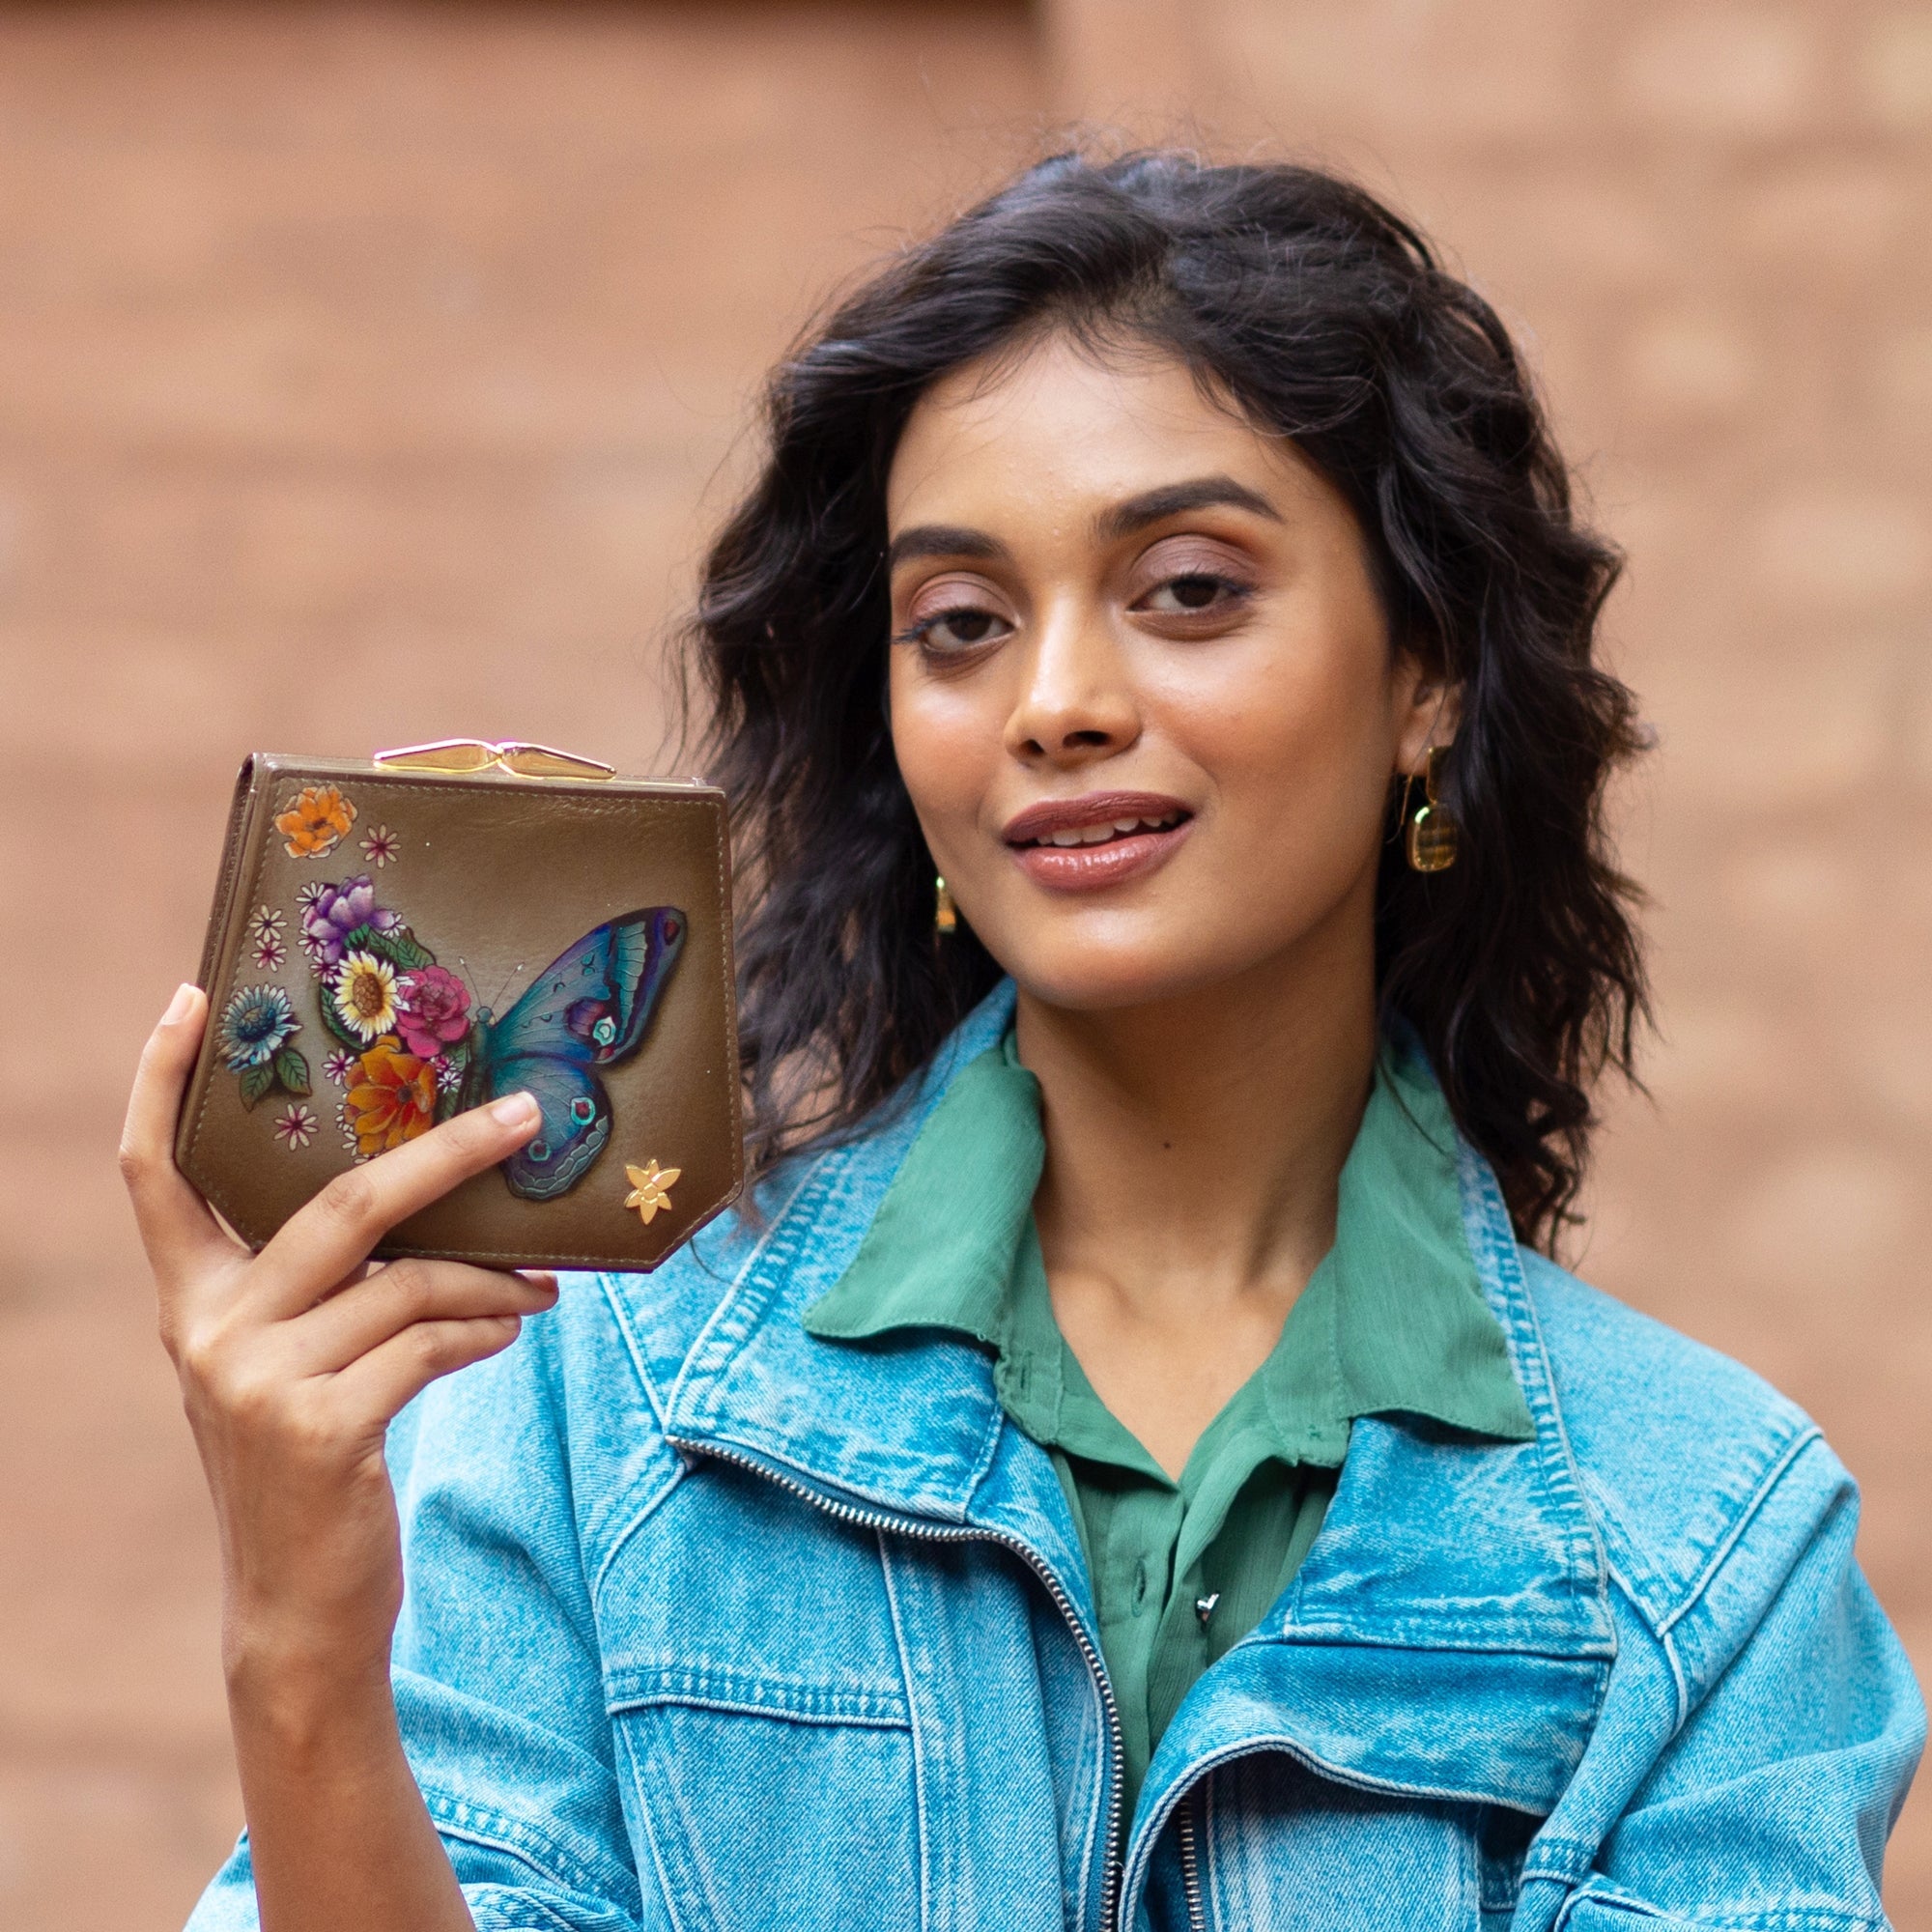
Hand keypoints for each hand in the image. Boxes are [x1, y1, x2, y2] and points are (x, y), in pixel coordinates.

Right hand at [120, 982, 558, 1702]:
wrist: (300, 1610)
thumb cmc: (315, 1466)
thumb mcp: (298, 1366)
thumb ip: (335, 1289)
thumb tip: (448, 1196)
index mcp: (191, 1301)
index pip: (154, 1174)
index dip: (163, 1081)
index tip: (196, 996)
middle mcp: (207, 1331)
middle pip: (339, 1201)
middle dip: (448, 1152)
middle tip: (525, 1116)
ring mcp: (257, 1380)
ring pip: (409, 1278)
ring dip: (495, 1277)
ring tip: (540, 1287)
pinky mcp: (319, 1428)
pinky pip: (433, 1342)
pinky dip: (487, 1330)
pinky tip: (511, 1331)